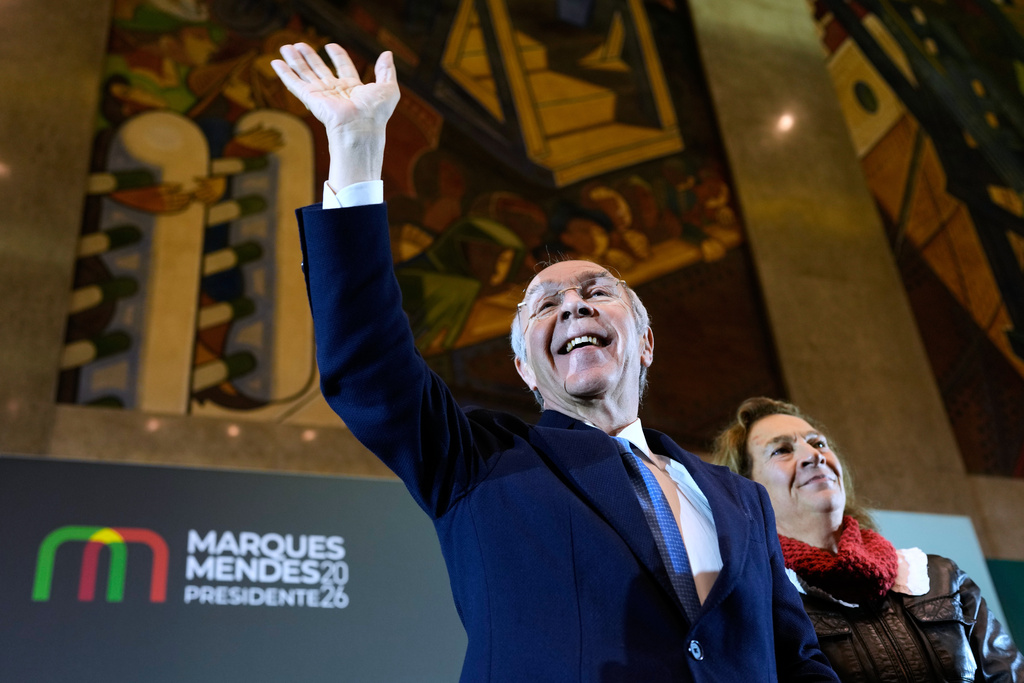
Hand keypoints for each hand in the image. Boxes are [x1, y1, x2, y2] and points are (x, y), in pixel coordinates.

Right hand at [271, 43, 398, 187]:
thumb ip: (387, 70)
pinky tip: (275, 62)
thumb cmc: (377, 113)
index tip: (331, 45)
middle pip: (319, 69)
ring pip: (305, 73)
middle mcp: (336, 91)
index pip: (343, 67)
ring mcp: (322, 95)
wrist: (362, 127)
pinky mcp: (310, 98)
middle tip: (299, 44)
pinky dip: (284, 73)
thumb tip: (387, 54)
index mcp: (353, 88)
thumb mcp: (389, 88)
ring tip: (286, 47)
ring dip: (295, 60)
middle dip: (309, 56)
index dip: (338, 56)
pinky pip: (294, 83)